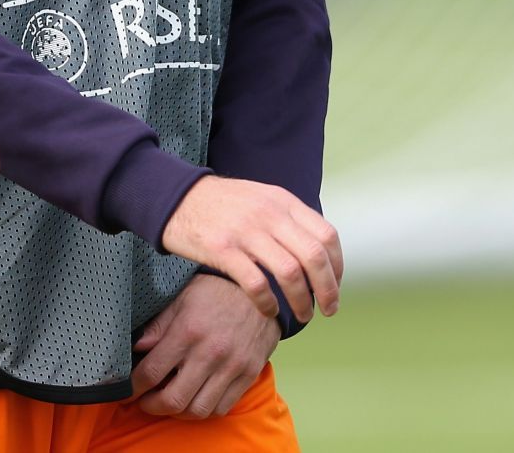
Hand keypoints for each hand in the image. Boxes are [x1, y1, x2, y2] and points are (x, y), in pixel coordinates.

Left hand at [131, 274, 279, 419]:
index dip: (134, 386)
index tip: (127, 389)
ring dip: (177, 412)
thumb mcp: (181, 297)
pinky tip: (193, 399)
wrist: (262, 292)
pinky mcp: (248, 375)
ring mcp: (232, 367)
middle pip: (174, 399)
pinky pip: (222, 408)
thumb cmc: (215, 291)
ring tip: (167, 403)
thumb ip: (158, 325)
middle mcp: (210, 353)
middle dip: (152, 406)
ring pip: (198, 410)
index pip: (152, 371)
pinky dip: (203, 410)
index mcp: (188, 331)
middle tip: (144, 401)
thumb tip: (136, 347)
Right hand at [159, 176, 340, 322]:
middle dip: (327, 290)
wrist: (175, 197)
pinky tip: (269, 310)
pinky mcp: (222, 249)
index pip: (326, 236)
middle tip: (328, 310)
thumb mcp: (260, 198)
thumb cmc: (221, 204)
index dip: (337, 267)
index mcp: (282, 201)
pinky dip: (268, 303)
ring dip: (302, 301)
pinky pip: (256, 284)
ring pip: (290, 273)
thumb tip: (318, 252)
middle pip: (314, 257)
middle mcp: (268, 214)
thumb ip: (288, 219)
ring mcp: (245, 231)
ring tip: (302, 316)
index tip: (333, 286)